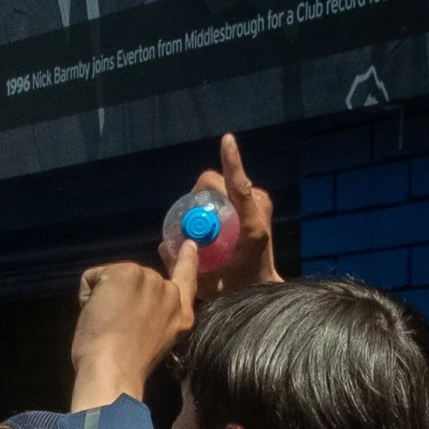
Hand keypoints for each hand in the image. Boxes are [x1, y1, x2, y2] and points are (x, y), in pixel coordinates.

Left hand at [71, 255, 195, 408]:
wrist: (114, 370)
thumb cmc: (127, 367)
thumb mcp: (152, 341)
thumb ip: (151, 318)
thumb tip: (130, 308)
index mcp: (179, 315)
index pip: (187, 279)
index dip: (186, 261)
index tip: (189, 244)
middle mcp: (169, 294)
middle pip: (138, 280)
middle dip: (125, 295)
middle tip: (116, 326)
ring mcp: (150, 280)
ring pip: (115, 278)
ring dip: (106, 296)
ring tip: (107, 325)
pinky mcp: (126, 272)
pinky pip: (93, 277)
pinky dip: (87, 295)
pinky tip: (94, 315)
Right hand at [180, 132, 280, 294]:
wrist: (263, 287)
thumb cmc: (238, 288)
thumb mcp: (208, 285)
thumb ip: (185, 267)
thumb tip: (164, 245)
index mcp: (252, 227)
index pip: (240, 187)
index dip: (232, 162)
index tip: (227, 140)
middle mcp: (258, 209)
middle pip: (220, 183)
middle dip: (197, 197)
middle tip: (190, 224)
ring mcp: (259, 204)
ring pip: (221, 186)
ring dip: (205, 201)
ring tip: (204, 228)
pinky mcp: (256, 203)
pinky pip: (226, 190)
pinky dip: (212, 202)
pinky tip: (211, 223)